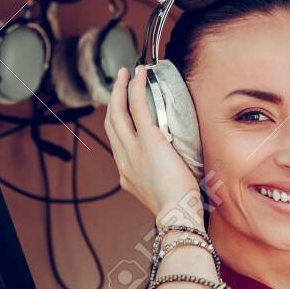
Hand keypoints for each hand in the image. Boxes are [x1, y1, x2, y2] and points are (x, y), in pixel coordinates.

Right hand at [104, 66, 202, 223]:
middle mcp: (124, 159)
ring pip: (118, 112)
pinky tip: (139, 75)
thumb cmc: (178, 208)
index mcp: (127, 173)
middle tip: (119, 83)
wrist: (176, 214)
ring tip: (126, 73)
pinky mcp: (148, 140)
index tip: (122, 110)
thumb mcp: (161, 192)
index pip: (116, 142)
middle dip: (113, 99)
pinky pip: (137, 107)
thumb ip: (161, 178)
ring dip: (120, 89)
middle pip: (111, 123)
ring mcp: (133, 149)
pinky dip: (136, 88)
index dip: (117, 122)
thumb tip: (175, 167)